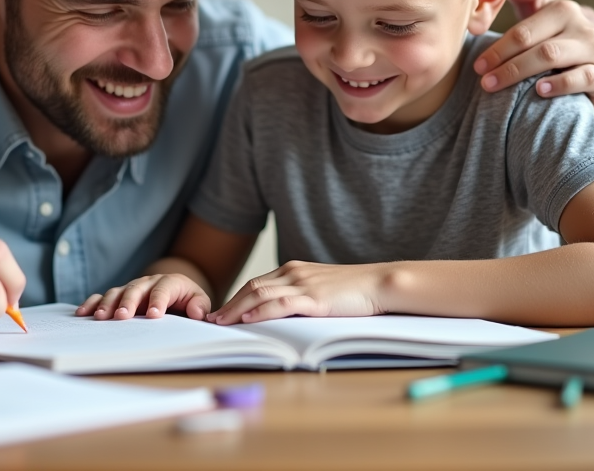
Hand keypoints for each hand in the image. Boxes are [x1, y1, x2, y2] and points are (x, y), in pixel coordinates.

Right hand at [75, 273, 210, 320]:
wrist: (177, 294)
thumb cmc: (189, 302)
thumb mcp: (199, 303)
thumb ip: (199, 306)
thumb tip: (196, 312)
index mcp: (171, 282)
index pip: (164, 288)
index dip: (158, 300)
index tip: (154, 315)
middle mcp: (149, 282)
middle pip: (137, 288)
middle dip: (129, 302)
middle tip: (122, 316)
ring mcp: (132, 288)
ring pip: (118, 291)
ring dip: (108, 303)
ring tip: (101, 317)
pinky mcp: (120, 295)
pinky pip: (103, 296)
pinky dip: (93, 303)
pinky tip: (83, 313)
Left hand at [208, 261, 383, 324]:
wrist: (380, 283)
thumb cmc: (355, 290)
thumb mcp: (322, 290)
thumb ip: (302, 297)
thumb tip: (284, 315)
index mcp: (294, 270)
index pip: (257, 283)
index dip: (237, 297)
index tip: (223, 312)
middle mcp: (294, 273)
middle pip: (252, 287)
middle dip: (230, 304)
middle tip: (213, 319)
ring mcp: (303, 284)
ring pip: (261, 294)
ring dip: (237, 309)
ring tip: (222, 322)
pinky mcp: (314, 298)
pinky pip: (281, 304)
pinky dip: (261, 311)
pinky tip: (248, 319)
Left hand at [474, 0, 593, 110]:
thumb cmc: (560, 35)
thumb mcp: (542, 13)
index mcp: (562, 10)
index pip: (524, 30)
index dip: (498, 48)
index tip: (478, 65)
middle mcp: (583, 28)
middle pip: (538, 46)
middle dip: (507, 65)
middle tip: (484, 81)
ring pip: (555, 58)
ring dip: (523, 72)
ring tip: (499, 84)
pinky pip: (585, 78)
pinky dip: (561, 84)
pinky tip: (540, 90)